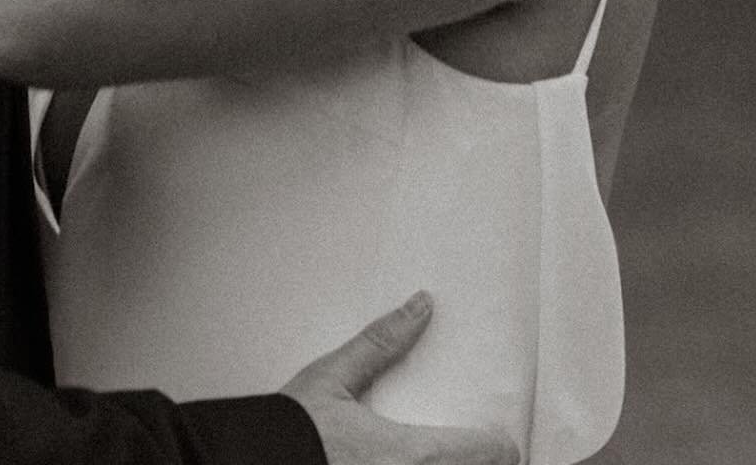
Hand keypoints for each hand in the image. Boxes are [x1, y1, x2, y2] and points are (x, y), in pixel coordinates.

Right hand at [283, 295, 518, 464]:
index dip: (501, 444)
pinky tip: (405, 463)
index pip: (491, 453)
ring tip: (445, 455)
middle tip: (477, 447)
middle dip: (482, 461)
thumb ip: (381, 341)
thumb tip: (421, 305)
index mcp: (413, 455)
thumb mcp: (333, 376)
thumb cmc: (295, 429)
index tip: (498, 437)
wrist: (254, 463)